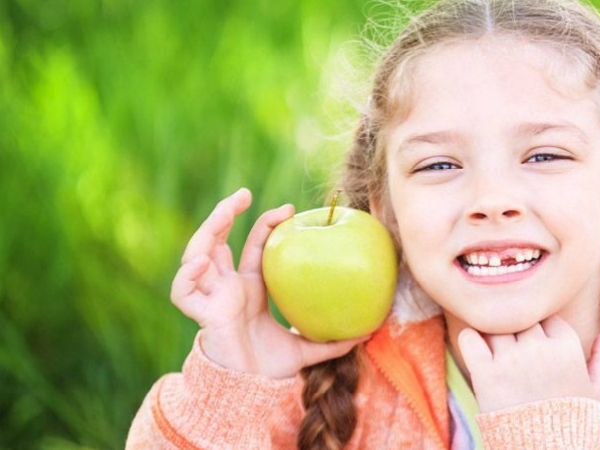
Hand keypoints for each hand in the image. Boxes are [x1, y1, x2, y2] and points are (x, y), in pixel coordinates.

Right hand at [170, 187, 369, 378]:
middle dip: (226, 214)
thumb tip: (369, 332)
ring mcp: (212, 298)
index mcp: (249, 289)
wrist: (248, 393)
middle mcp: (227, 287)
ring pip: (196, 255)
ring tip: (224, 213)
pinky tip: (201, 262)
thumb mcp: (306, 350)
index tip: (290, 210)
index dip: (266, 225)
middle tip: (244, 194)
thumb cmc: (269, 370)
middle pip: (218, 240)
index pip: (253, 247)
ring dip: (207, 231)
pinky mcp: (202, 314)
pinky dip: (187, 276)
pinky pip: (183, 292)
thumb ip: (333, 341)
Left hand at [457, 315, 599, 412]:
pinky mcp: (485, 373)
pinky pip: (469, 338)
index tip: (539, 349)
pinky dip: (470, 339)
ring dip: (495, 336)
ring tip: (498, 355)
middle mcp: (539, 348)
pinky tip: (478, 351)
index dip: (542, 331)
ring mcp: (510, 360)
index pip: (547, 317)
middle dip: (519, 333)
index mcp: (567, 347)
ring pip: (497, 326)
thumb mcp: (596, 391)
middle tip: (517, 354)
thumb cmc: (573, 421)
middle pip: (522, 320)